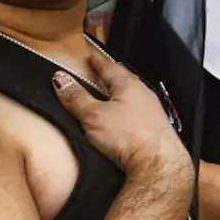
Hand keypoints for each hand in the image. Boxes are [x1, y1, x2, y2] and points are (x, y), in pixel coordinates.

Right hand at [53, 55, 191, 189]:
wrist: (158, 162)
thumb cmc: (129, 136)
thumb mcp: (94, 116)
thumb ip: (77, 98)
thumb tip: (61, 80)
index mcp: (129, 85)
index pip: (110, 67)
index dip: (98, 62)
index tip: (91, 57)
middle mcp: (144, 94)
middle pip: (125, 79)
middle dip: (112, 75)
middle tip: (102, 71)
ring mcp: (152, 111)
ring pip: (134, 95)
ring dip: (121, 93)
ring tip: (111, 94)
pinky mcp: (155, 128)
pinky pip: (139, 111)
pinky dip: (128, 109)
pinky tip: (124, 118)